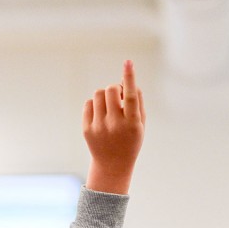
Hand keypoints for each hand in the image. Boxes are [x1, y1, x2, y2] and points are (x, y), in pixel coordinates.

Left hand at [83, 60, 145, 194]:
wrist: (113, 165)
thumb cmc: (130, 139)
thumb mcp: (141, 124)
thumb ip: (137, 101)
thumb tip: (127, 80)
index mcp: (132, 123)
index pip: (131, 96)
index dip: (129, 78)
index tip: (128, 62)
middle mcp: (115, 125)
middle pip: (110, 89)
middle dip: (115, 88)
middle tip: (118, 97)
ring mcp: (99, 127)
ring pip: (98, 94)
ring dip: (105, 95)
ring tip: (110, 107)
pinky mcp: (87, 129)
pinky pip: (89, 104)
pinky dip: (95, 104)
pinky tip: (101, 115)